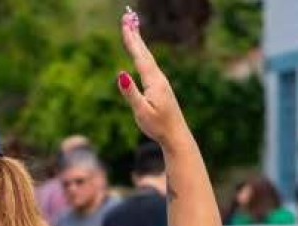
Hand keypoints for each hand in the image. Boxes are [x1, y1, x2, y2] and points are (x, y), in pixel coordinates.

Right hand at [116, 8, 189, 148]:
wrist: (176, 136)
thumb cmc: (158, 127)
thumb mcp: (141, 111)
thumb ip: (130, 93)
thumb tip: (120, 74)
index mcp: (154, 82)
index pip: (140, 56)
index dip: (132, 40)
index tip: (125, 24)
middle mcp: (159, 78)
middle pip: (144, 52)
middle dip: (134, 35)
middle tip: (127, 17)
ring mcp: (161, 82)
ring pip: (147, 57)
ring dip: (139, 42)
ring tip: (132, 29)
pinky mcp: (160, 87)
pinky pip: (149, 65)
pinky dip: (142, 54)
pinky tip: (140, 54)